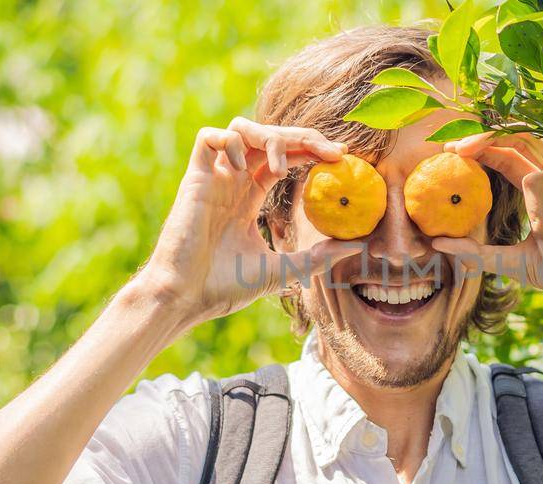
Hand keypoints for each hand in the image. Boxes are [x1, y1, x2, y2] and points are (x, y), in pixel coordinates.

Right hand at [138, 117, 358, 326]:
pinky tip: (244, 168)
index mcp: (249, 197)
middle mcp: (232, 182)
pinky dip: (232, 141)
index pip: (285, 159)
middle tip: (332, 151)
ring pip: (242, 128)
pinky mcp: (194, 178)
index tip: (342, 157)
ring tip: (281, 167)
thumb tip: (357, 248)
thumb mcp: (283, 270)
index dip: (312, 151)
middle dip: (304, 137)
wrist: (186, 296)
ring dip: (268, 137)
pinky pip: (210, 137)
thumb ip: (317, 257)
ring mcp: (213, 177)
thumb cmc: (226, 287)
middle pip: (270, 138)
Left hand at [430, 133, 542, 313]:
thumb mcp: (517, 263)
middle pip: (520, 141)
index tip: (449, 152)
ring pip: (534, 178)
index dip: (482, 147)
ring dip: (536, 220)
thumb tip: (437, 243)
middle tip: (457, 151)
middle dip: (486, 141)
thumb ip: (479, 252)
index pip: (510, 156)